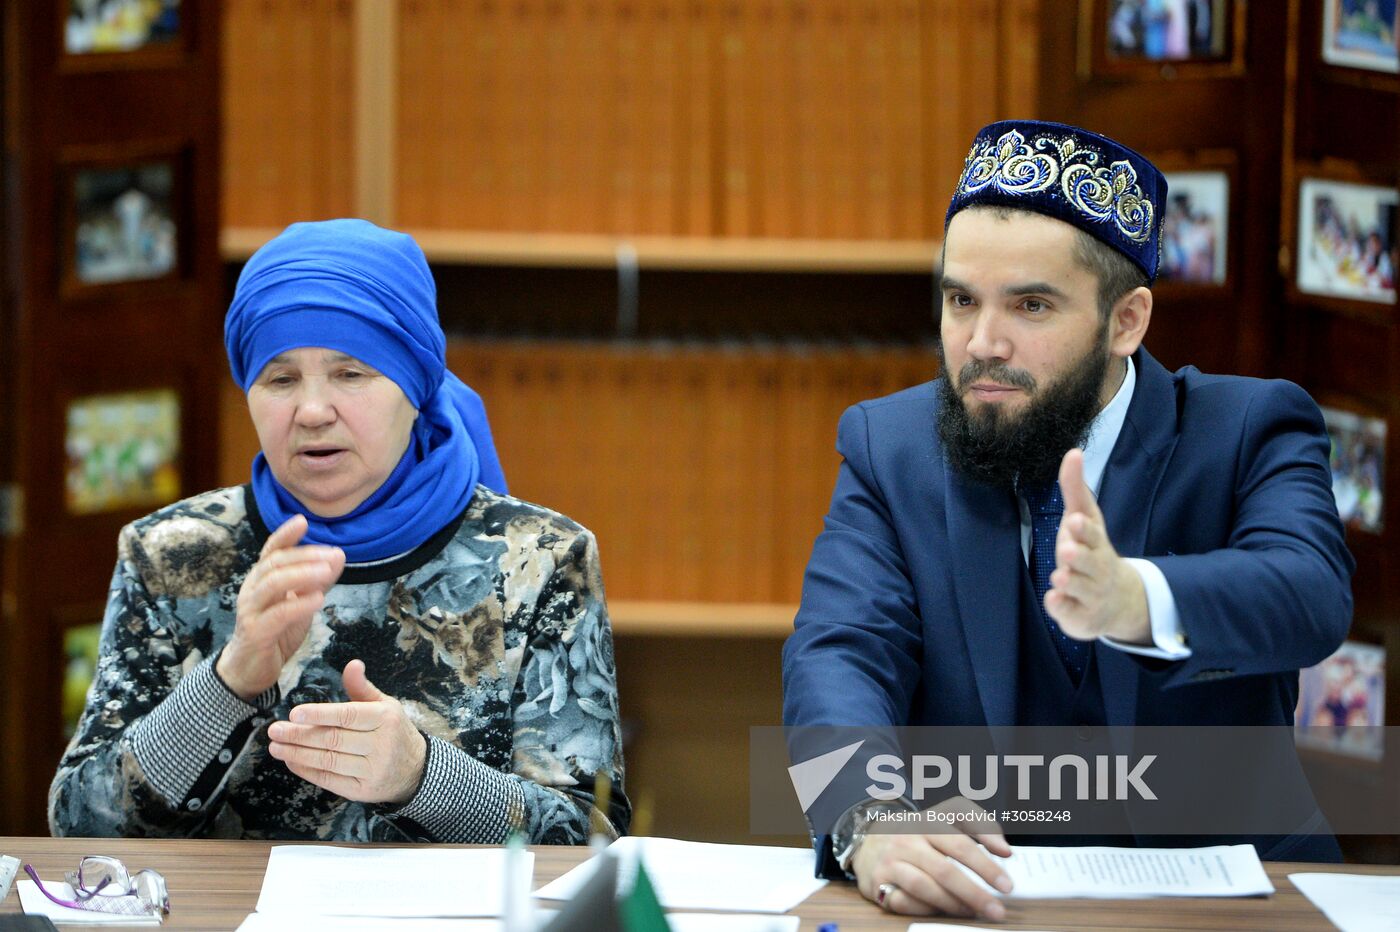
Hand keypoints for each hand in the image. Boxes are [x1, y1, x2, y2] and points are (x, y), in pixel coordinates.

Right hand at [218, 515, 344, 700]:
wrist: (250, 668)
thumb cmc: (275, 630)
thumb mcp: (300, 602)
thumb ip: (317, 581)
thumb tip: (338, 555)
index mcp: (262, 578)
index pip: (271, 550)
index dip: (285, 534)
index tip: (303, 521)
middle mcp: (252, 589)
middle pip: (274, 563)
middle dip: (305, 556)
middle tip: (334, 554)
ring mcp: (250, 610)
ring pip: (272, 584)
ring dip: (301, 575)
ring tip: (327, 572)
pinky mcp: (255, 633)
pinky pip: (276, 615)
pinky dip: (298, 605)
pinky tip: (318, 599)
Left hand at [267, 659, 427, 804]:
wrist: (416, 770)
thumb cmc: (394, 731)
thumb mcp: (385, 705)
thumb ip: (362, 688)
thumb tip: (352, 664)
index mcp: (385, 719)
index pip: (348, 715)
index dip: (320, 714)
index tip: (294, 714)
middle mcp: (381, 745)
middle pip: (333, 739)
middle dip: (299, 735)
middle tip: (274, 730)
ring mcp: (372, 770)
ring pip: (328, 760)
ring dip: (298, 754)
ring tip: (275, 746)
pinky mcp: (363, 791)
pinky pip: (329, 780)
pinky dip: (307, 770)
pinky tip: (291, 760)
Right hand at [851, 797, 1012, 919]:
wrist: (868, 842)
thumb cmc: (917, 835)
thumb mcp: (946, 820)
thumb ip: (980, 827)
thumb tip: (1005, 851)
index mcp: (927, 822)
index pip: (959, 843)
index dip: (985, 865)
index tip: (1006, 884)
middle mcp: (907, 840)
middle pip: (944, 869)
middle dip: (974, 893)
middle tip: (996, 909)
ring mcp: (891, 861)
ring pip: (924, 887)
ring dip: (952, 904)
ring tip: (972, 912)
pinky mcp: (878, 882)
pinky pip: (905, 901)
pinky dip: (925, 909)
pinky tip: (941, 910)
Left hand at [1044, 449, 1149, 642]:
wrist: (1116, 600)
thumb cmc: (1091, 550)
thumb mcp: (1084, 519)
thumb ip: (1074, 489)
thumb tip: (1072, 451)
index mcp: (1096, 542)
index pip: (1091, 533)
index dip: (1084, 529)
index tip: (1074, 520)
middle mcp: (1097, 567)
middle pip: (1089, 561)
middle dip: (1079, 556)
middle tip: (1068, 550)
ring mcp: (1090, 592)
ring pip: (1079, 587)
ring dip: (1069, 581)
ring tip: (1059, 576)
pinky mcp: (1079, 614)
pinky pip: (1070, 612)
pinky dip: (1062, 607)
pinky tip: (1054, 600)